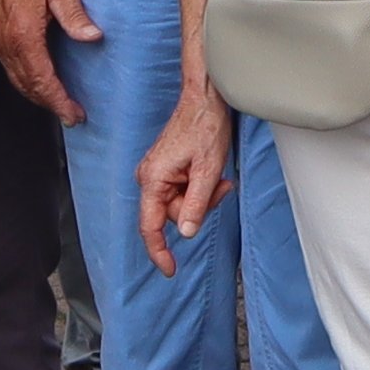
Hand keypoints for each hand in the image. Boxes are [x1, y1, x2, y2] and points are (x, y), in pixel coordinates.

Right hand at [0, 0, 100, 122]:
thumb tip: (93, 38)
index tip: (75, 114)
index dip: (60, 101)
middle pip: (27, 86)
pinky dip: (25, 80)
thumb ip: (75, 16)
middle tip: (71, 116)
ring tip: (57, 103)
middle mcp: (7, 42)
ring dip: (37, 95)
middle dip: (50, 104)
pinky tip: (38, 80)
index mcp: (24, 35)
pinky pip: (10, 66)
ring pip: (17, 79)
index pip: (43, 81)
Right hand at [137, 82, 237, 271]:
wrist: (205, 98)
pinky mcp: (167, 169)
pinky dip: (200, 188)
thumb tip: (187, 233)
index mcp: (153, 180)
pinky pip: (183, 191)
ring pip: (182, 205)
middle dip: (199, 208)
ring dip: (204, 197)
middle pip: (174, 215)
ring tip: (218, 177)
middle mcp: (149, 178)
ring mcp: (157, 174)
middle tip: (220, 187)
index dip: (159, 252)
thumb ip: (197, 205)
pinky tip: (210, 173)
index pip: (150, 227)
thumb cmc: (205, 126)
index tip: (170, 270)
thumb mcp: (208, 170)